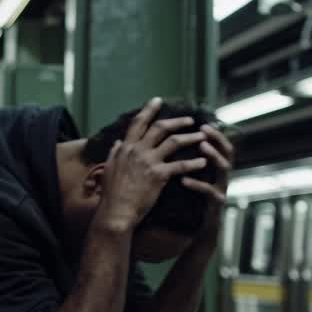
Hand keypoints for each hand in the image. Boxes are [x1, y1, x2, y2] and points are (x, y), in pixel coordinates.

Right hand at [97, 98, 209, 230]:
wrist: (116, 212)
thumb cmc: (112, 194)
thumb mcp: (109, 168)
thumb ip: (114, 152)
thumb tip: (117, 142)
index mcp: (125, 147)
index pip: (138, 122)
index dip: (149, 109)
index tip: (158, 100)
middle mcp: (137, 150)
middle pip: (160, 128)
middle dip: (177, 121)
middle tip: (190, 119)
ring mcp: (148, 161)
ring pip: (173, 142)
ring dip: (190, 138)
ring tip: (202, 137)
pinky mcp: (158, 175)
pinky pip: (180, 165)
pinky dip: (193, 163)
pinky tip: (202, 162)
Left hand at [182, 123, 234, 244]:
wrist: (199, 231)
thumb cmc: (195, 200)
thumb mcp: (195, 177)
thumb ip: (192, 161)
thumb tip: (178, 141)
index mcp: (218, 168)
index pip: (222, 144)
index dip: (215, 133)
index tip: (202, 123)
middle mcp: (223, 176)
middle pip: (228, 152)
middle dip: (217, 140)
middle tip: (203, 132)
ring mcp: (222, 189)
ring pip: (224, 169)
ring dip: (214, 156)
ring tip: (201, 148)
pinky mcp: (216, 204)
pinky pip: (209, 191)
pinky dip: (197, 184)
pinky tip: (184, 180)